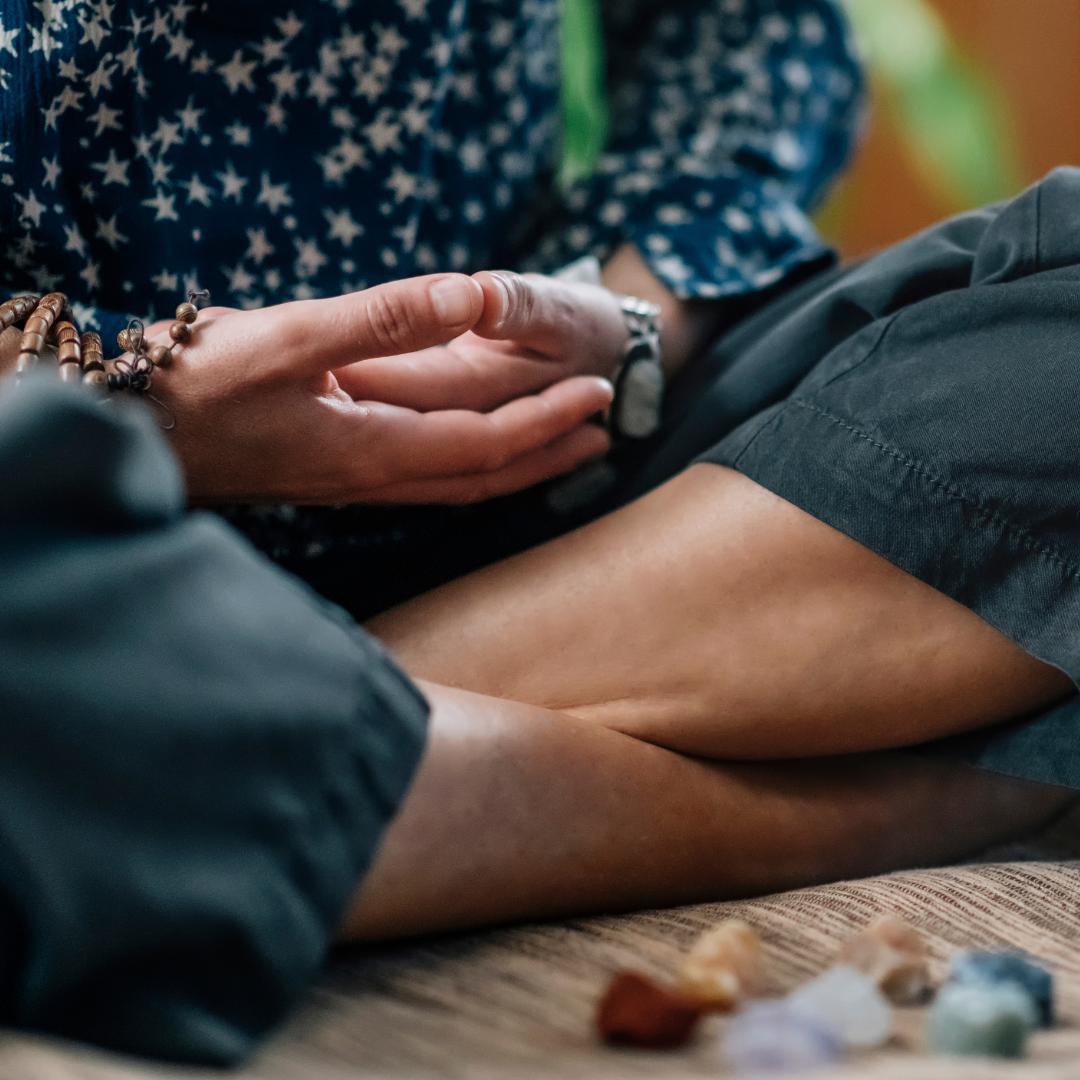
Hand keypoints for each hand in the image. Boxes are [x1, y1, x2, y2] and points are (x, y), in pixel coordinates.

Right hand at [143, 274, 614, 505]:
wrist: (140, 433)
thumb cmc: (202, 385)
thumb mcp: (292, 336)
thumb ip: (384, 318)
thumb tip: (470, 297)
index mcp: (373, 449)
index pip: (486, 445)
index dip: (546, 423)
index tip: (597, 398)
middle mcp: (374, 478)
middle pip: (484, 479)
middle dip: (548, 456)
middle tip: (603, 434)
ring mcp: (356, 484)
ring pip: (457, 485)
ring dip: (516, 466)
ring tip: (562, 447)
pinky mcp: (337, 475)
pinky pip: (426, 479)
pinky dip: (470, 467)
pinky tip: (476, 453)